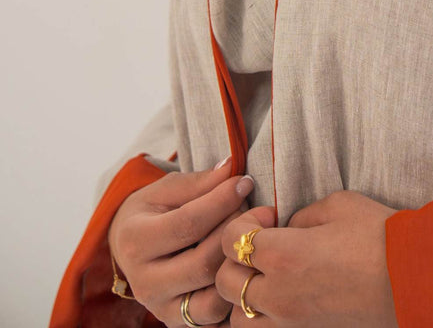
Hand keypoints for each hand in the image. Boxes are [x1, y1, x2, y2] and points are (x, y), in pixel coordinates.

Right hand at [108, 160, 258, 325]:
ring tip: (249, 236)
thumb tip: (232, 168)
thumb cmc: (154, 211)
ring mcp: (161, 309)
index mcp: (135, 241)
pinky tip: (244, 265)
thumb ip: (199, 182)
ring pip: (213, 295)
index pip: (188, 223)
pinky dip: (235, 294)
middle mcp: (144, 283)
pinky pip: (216, 317)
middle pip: (204, 262)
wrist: (131, 248)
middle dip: (235, 232)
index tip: (245, 182)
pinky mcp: (178, 323)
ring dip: (239, 263)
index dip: (222, 201)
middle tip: (252, 208)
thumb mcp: (167, 190)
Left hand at [217, 190, 399, 326]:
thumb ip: (300, 217)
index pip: (231, 240)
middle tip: (263, 245)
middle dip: (234, 259)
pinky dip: (260, 318)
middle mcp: (278, 294)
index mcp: (284, 255)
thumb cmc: (380, 236)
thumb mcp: (338, 206)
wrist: (414, 280)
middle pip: (226, 281)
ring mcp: (291, 323)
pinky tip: (279, 299)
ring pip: (238, 318)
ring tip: (265, 279)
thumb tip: (285, 229)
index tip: (269, 218)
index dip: (243, 223)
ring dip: (242, 296)